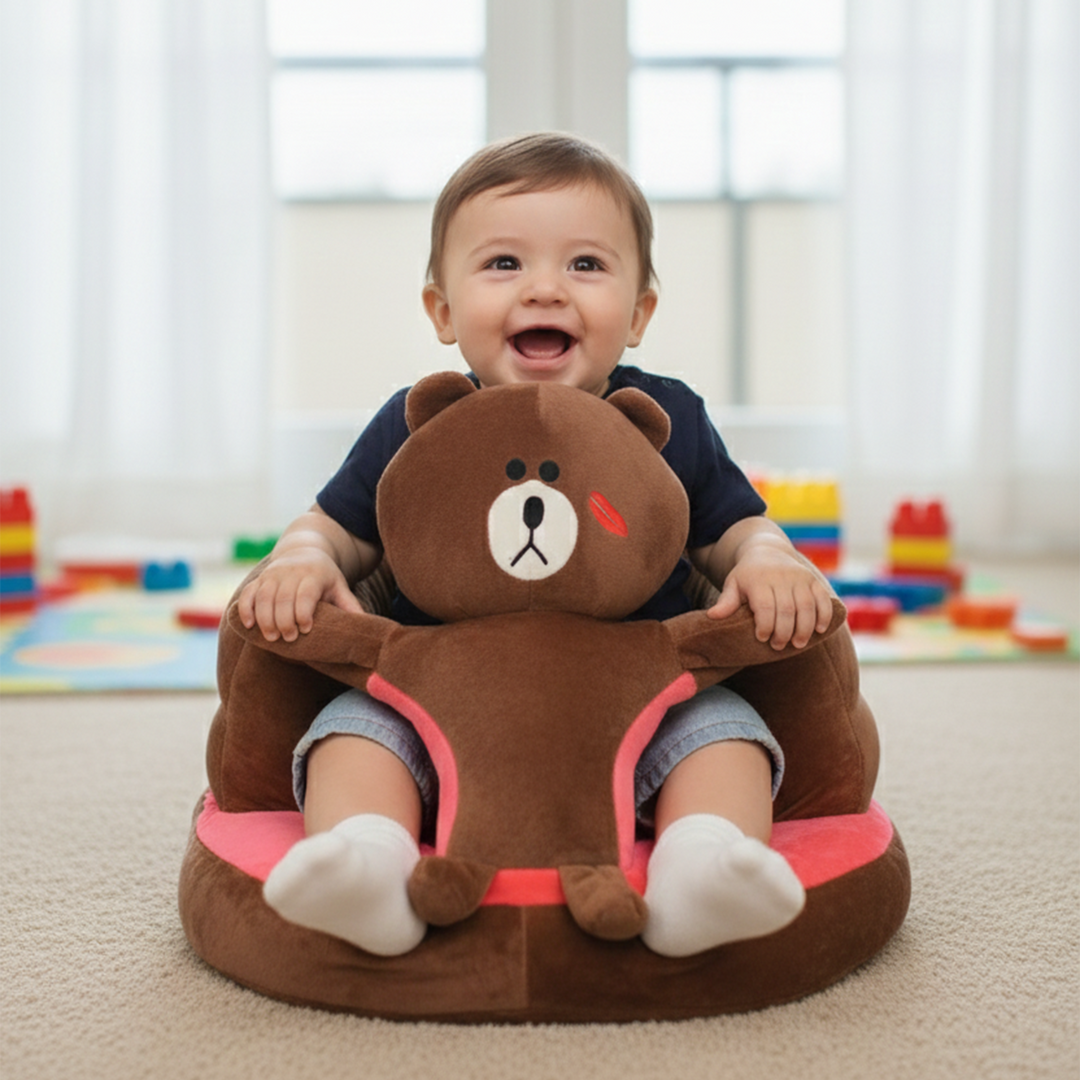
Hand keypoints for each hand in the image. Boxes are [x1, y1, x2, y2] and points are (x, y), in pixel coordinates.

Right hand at [237, 549, 361, 642]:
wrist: (304, 550)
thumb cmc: (325, 576)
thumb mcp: (339, 586)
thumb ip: (350, 605)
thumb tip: (367, 627)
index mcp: (314, 574)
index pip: (306, 592)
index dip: (303, 611)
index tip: (305, 629)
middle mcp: (291, 572)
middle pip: (283, 597)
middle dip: (283, 619)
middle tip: (288, 639)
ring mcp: (272, 575)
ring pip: (264, 596)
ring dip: (264, 618)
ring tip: (271, 638)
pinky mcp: (259, 579)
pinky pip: (248, 593)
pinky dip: (245, 609)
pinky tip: (248, 625)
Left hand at [706, 538, 833, 650]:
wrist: (767, 551)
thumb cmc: (747, 576)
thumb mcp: (733, 585)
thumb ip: (726, 602)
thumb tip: (712, 616)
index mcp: (759, 579)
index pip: (765, 606)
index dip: (765, 625)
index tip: (761, 638)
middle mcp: (781, 577)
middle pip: (787, 609)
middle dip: (784, 632)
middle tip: (778, 646)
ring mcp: (800, 578)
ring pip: (807, 606)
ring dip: (804, 628)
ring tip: (798, 644)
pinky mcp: (813, 580)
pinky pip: (823, 599)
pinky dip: (824, 616)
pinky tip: (820, 630)